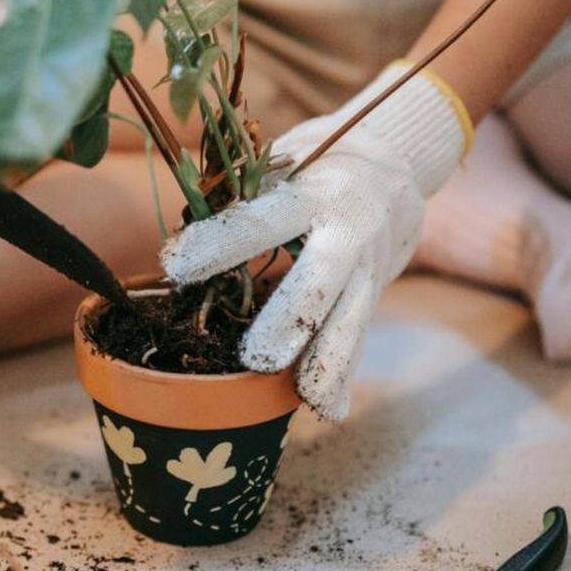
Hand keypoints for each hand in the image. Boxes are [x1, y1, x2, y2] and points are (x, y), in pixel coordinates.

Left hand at [161, 63, 471, 419]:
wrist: (396, 164)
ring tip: (305, 398)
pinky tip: (329, 410)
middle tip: (254, 358)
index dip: (219, 243)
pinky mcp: (374, 293)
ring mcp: (367, 268)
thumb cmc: (316, 161)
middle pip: (320, 282)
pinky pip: (358, 337)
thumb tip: (183, 228)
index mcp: (313, 194)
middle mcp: (347, 233)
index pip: (262, 220)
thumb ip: (242, 195)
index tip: (173, 267)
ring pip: (350, 320)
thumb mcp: (283, 160)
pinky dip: (344, 376)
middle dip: (289, 322)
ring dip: (328, 363)